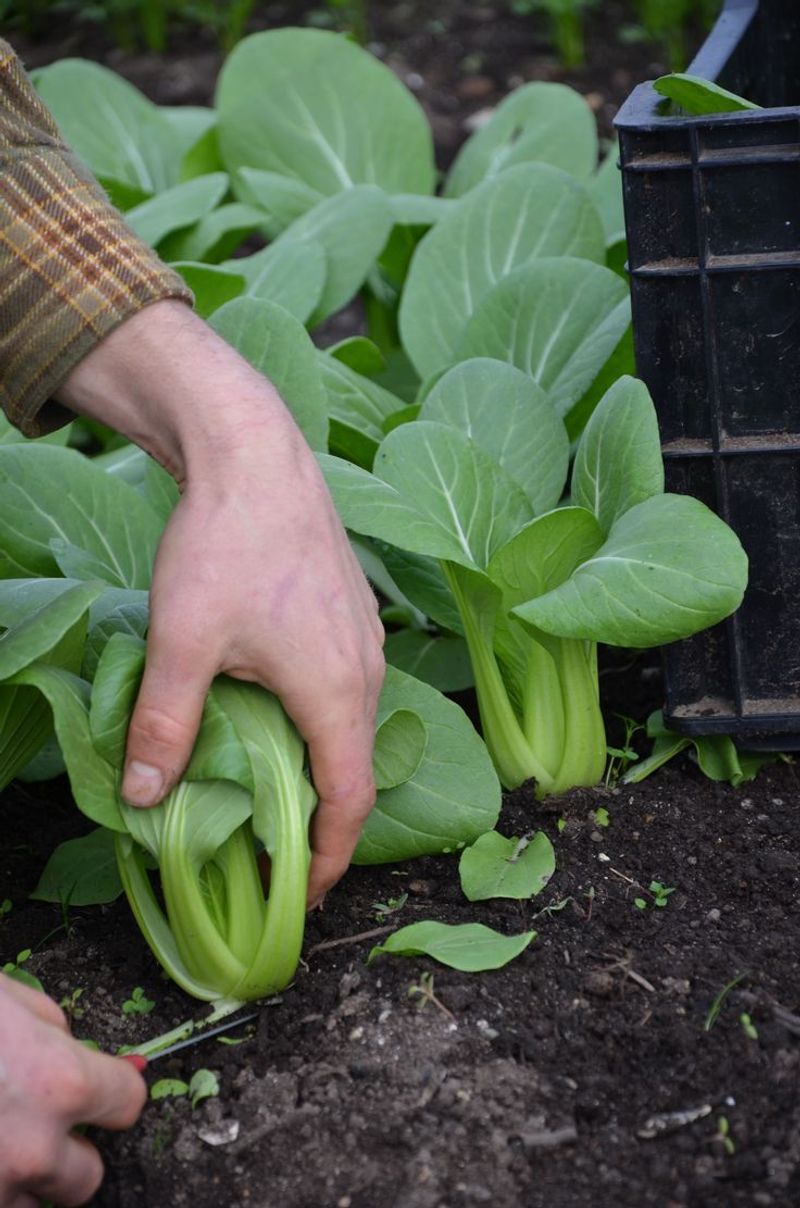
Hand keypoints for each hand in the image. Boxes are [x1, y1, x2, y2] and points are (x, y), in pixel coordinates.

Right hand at [0, 974, 145, 1206]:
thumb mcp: (12, 1000)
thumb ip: (55, 1031)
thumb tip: (75, 1048)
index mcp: (61, 1083)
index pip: (128, 1106)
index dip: (116, 1092)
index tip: (105, 1089)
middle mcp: (35, 1147)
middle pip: (88, 1178)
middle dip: (74, 1154)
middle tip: (46, 1128)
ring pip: (36, 1204)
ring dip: (27, 1179)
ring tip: (5, 1139)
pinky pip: (0, 1203)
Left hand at [57, 301, 384, 905]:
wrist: (255, 453)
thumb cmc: (227, 546)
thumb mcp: (183, 642)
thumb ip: (166, 725)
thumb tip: (144, 797)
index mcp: (336, 692)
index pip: (348, 801)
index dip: (326, 858)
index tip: (298, 895)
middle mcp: (366, 669)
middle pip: (353, 767)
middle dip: (318, 819)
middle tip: (270, 850)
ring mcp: (365, 635)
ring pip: (351, 723)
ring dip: (318, 766)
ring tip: (269, 789)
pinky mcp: (352, 609)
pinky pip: (345, 684)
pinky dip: (319, 720)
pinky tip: (274, 710)